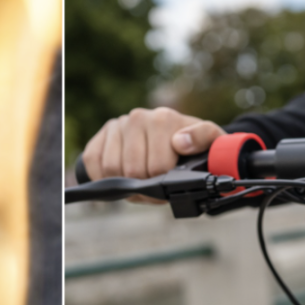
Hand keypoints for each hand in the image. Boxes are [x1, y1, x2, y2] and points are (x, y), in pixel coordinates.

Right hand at [81, 107, 226, 184]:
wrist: (177, 138)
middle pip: (132, 170)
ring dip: (125, 184)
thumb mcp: (211, 142)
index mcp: (163, 119)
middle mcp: (138, 117)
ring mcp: (118, 124)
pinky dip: (102, 176)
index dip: (162, 185)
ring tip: (140, 181)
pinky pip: (93, 161)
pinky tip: (120, 176)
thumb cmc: (194, 146)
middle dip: (144, 187)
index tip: (169, 186)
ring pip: (111, 168)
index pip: (157, 167)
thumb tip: (181, 142)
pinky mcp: (103, 134)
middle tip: (154, 188)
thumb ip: (204, 137)